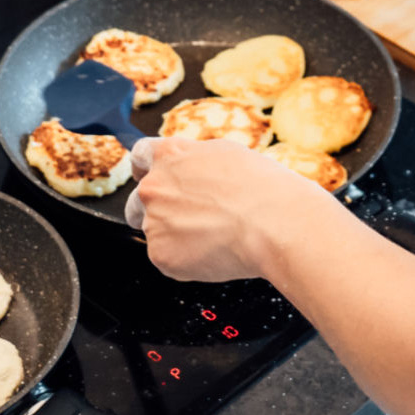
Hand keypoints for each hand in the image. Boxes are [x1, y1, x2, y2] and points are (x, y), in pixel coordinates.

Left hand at [124, 138, 328, 281]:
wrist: (275, 224)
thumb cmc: (263, 188)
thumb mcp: (226, 154)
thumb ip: (194, 160)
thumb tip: (189, 170)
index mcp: (169, 156)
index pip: (140, 156)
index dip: (147, 169)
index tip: (152, 177)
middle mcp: (153, 187)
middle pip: (139, 200)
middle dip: (157, 208)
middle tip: (191, 218)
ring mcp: (154, 222)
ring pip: (155, 231)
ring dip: (174, 235)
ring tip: (213, 236)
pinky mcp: (160, 254)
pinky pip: (167, 258)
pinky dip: (185, 260)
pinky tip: (213, 253)